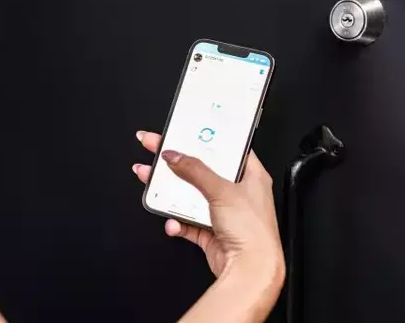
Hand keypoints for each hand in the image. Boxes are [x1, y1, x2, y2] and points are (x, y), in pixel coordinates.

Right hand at [133, 131, 284, 285]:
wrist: (250, 271)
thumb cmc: (254, 233)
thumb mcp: (222, 190)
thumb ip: (195, 170)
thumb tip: (175, 155)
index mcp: (250, 175)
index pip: (223, 149)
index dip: (202, 139)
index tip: (182, 132)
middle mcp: (238, 193)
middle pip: (200, 171)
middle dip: (176, 164)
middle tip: (155, 152)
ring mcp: (223, 213)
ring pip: (190, 196)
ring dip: (170, 192)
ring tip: (150, 180)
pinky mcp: (211, 232)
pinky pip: (187, 222)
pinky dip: (177, 222)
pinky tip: (173, 222)